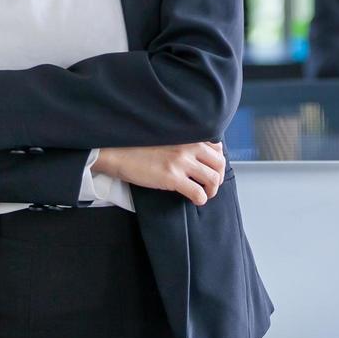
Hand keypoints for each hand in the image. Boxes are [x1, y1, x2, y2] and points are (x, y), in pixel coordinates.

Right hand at [93, 142, 225, 205]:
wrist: (119, 153)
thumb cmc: (139, 147)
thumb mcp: (167, 138)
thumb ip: (183, 143)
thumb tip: (196, 156)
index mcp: (188, 137)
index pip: (217, 148)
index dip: (217, 162)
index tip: (211, 170)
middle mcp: (189, 147)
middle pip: (219, 164)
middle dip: (219, 178)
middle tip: (210, 186)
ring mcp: (181, 162)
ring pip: (213, 179)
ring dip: (212, 190)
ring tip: (204, 194)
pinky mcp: (173, 178)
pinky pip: (198, 192)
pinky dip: (201, 199)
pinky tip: (194, 200)